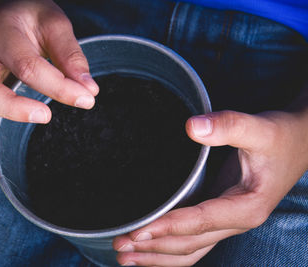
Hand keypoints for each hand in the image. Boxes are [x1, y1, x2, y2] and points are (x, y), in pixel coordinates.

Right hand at [0, 0, 97, 172]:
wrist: (10, 10)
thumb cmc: (33, 19)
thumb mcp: (56, 25)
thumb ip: (71, 56)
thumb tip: (87, 89)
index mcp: (1, 31)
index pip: (28, 65)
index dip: (59, 87)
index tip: (85, 99)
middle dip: (13, 106)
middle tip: (45, 116)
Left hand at [113, 109, 307, 265]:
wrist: (298, 143)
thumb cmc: (280, 138)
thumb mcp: (259, 128)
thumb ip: (228, 126)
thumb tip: (192, 126)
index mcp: (246, 207)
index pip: (199, 222)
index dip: (167, 228)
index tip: (137, 230)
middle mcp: (235, 221)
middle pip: (189, 245)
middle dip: (153, 248)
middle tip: (119, 246)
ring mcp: (227, 222)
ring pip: (190, 250)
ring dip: (157, 256)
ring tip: (125, 257)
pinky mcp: (220, 215)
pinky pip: (193, 241)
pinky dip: (169, 248)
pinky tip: (149, 247)